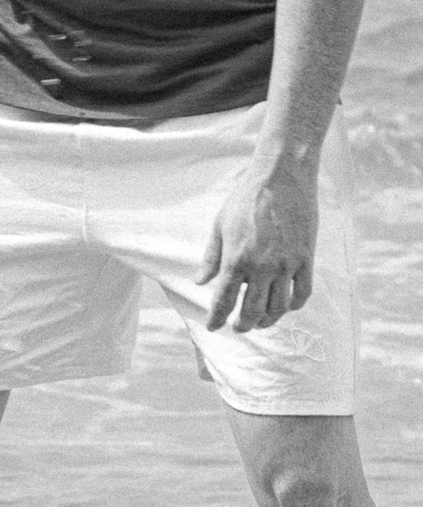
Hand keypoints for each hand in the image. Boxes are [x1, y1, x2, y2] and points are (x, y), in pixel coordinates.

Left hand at [196, 156, 318, 331]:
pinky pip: (302, 292)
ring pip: (279, 307)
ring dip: (268, 320)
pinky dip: (293, 305)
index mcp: (236, 258)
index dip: (217, 317)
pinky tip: (285, 306)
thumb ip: (211, 257)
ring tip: (260, 322)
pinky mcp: (306, 259)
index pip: (224, 299)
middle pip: (253, 310)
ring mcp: (287, 264)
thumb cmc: (246, 198)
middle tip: (239, 327)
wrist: (281, 178)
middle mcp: (262, 267)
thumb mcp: (220, 225)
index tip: (213, 327)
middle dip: (244, 324)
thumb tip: (200, 282)